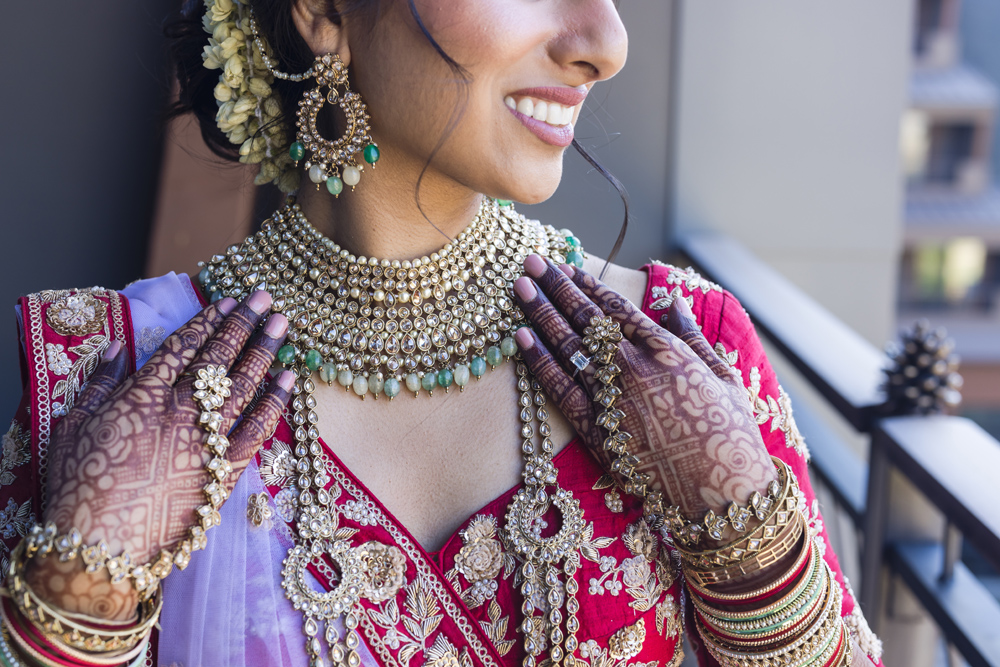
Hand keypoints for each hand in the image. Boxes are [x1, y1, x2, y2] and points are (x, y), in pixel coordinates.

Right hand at [29, 292, 292, 618]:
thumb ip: (98, 384)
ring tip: (282, 325)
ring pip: (245, 385)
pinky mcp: (225, 472)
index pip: (184, 346)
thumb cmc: (77, 489)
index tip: (227, 301)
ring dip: (266, 351)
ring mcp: (207, 440)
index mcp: (143, 395)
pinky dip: (276, 402)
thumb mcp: (72, 427)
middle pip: (220, 357)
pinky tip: (290, 380)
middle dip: (244, 323)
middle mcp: (181, 411)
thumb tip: (117, 350)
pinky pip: (258, 429)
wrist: (100, 549)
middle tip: (266, 298)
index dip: (208, 321)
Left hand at [513, 256, 776, 528]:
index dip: (586, 284)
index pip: (615, 307)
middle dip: (555, 286)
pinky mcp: (596, 432)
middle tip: (530, 261)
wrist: (722, 495)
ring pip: (566, 347)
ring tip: (519, 287)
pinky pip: (560, 390)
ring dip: (540, 313)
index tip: (565, 265)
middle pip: (584, 318)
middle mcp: (633, 368)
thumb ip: (693, 336)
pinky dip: (539, 361)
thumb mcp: (723, 376)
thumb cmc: (731, 436)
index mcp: (666, 350)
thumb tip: (673, 301)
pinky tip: (522, 337)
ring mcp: (611, 399)